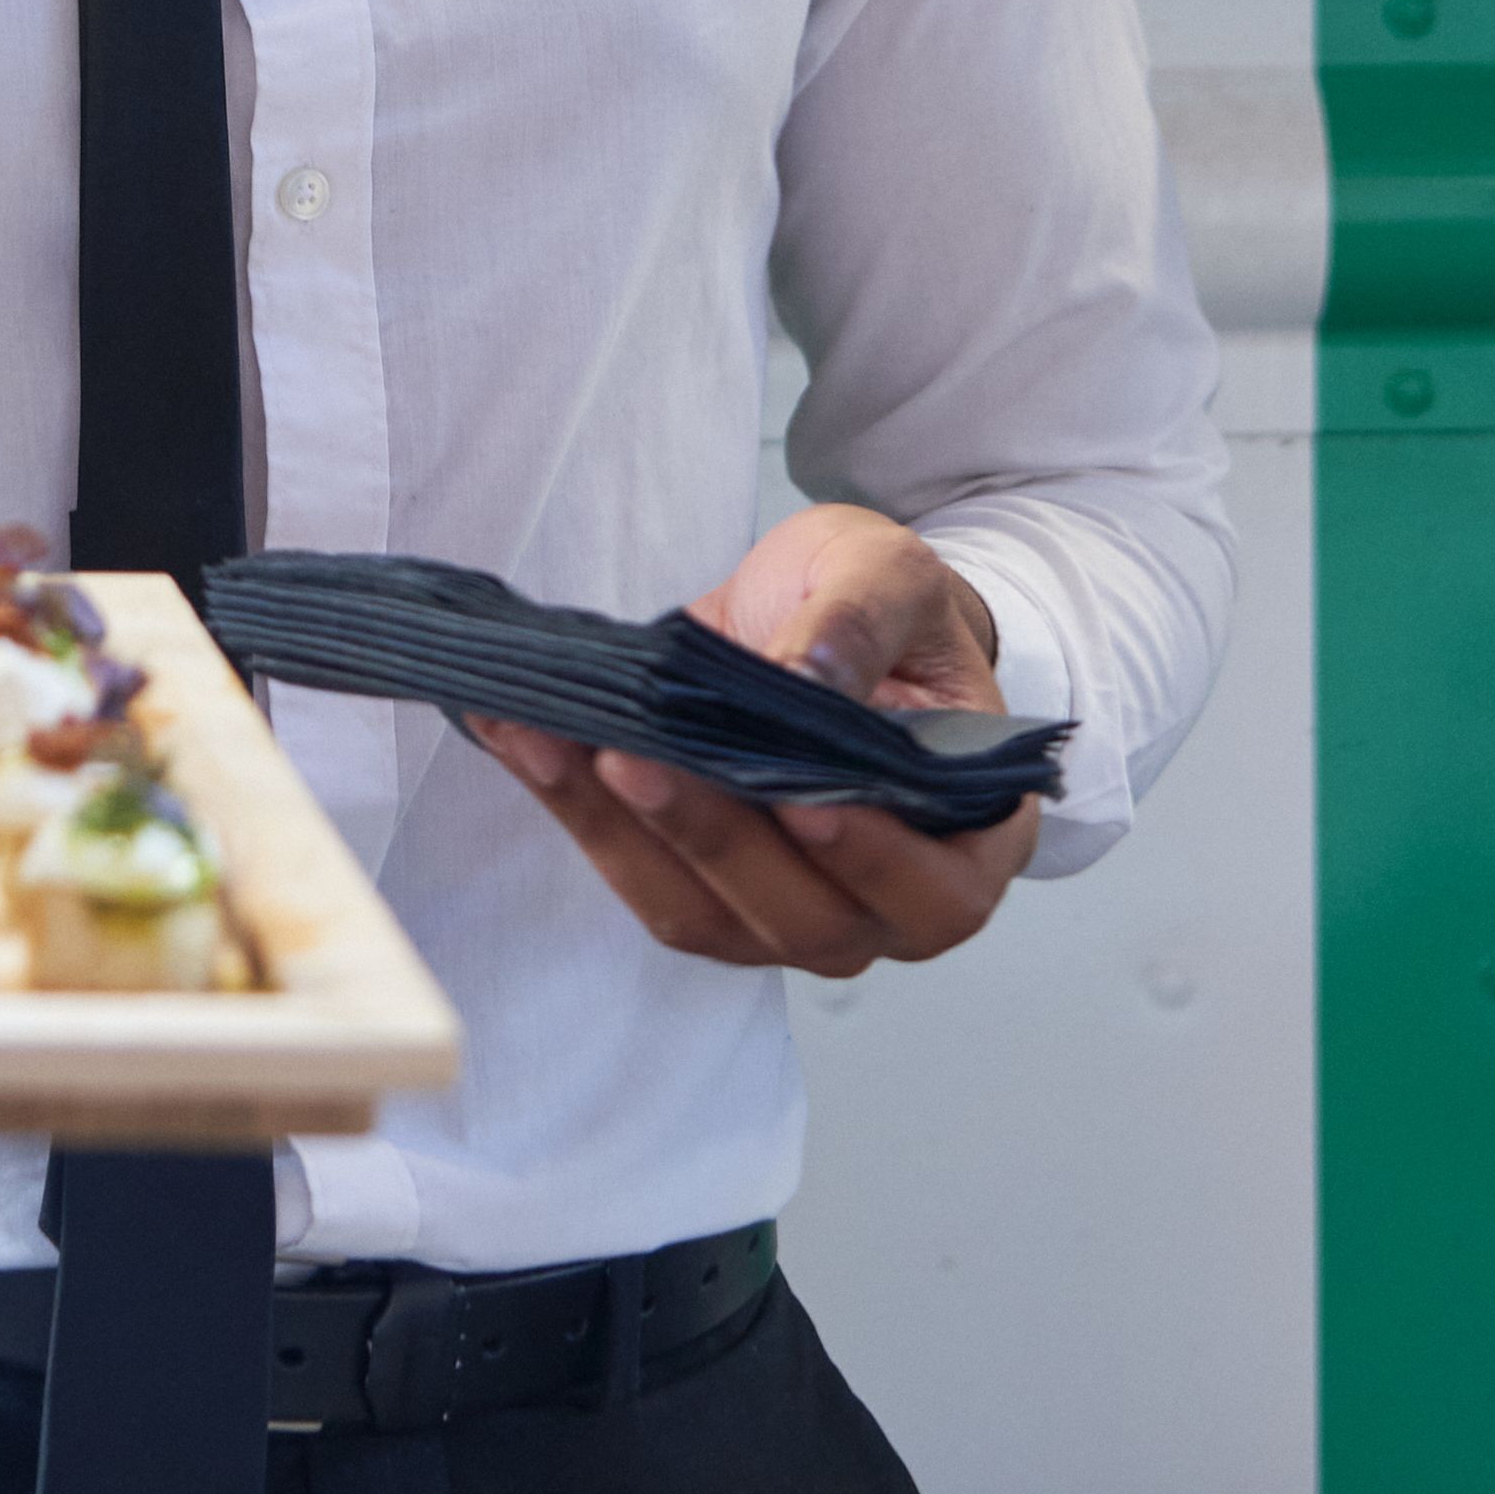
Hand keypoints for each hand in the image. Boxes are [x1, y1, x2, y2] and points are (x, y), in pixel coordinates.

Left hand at [469, 504, 1038, 983]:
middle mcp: (885, 906)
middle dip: (711, 836)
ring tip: (553, 741)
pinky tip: (527, 740)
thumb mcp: (890, 575)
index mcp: (967, 841)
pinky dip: (576, 813)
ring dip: (620, 831)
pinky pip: (637, 877)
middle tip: (637, 757)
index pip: (932, 887)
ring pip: (702, 912)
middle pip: (801, 914)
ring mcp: (791, 918)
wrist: (818, 617)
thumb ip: (859, 620)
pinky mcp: (706, 899)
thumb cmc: (881, 614)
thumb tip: (808, 676)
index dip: (869, 857)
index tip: (802, 800)